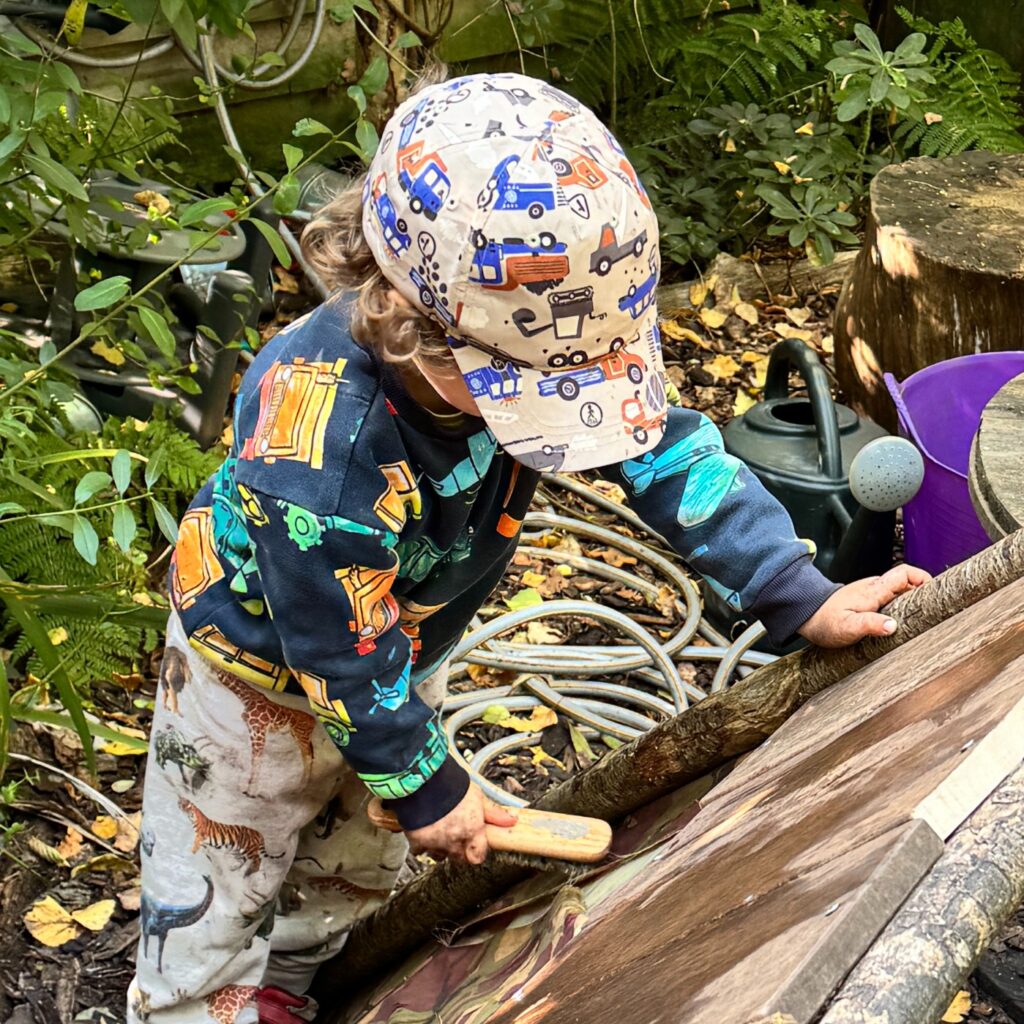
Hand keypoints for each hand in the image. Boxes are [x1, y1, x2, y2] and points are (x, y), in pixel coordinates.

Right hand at [405, 783, 516, 864]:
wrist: (423, 780)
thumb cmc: (451, 784)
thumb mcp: (477, 795)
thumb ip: (493, 812)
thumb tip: (511, 821)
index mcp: (472, 831)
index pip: (478, 857)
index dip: (476, 851)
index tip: (475, 845)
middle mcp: (454, 841)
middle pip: (459, 859)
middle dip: (459, 850)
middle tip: (457, 836)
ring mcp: (435, 843)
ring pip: (439, 855)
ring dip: (440, 848)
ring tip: (439, 832)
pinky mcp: (417, 840)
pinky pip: (420, 850)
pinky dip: (421, 844)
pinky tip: (423, 831)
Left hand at [797, 564, 930, 647]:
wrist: (806, 616)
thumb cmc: (825, 621)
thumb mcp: (847, 627)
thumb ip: (870, 625)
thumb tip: (892, 626)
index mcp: (874, 591)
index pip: (905, 573)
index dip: (924, 579)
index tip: (937, 592)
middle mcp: (875, 588)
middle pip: (908, 583)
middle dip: (924, 593)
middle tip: (936, 610)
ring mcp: (872, 594)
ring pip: (900, 592)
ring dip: (914, 602)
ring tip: (924, 619)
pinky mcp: (869, 602)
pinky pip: (892, 600)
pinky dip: (902, 608)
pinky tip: (904, 623)